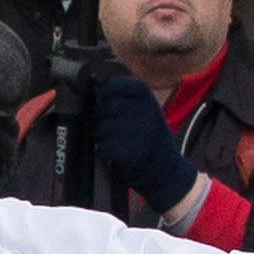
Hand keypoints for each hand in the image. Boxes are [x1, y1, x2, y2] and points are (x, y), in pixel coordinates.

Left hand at [94, 74, 200, 216]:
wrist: (165, 169)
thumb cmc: (146, 136)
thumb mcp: (141, 111)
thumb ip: (119, 99)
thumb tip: (87, 89)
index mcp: (146, 97)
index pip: (117, 84)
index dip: (105, 90)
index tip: (100, 95)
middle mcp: (146, 111)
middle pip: (105, 108)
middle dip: (99, 118)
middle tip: (108, 126)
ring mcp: (141, 132)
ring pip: (101, 128)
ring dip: (100, 136)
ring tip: (113, 140)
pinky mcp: (134, 152)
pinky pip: (104, 146)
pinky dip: (103, 151)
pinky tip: (114, 153)